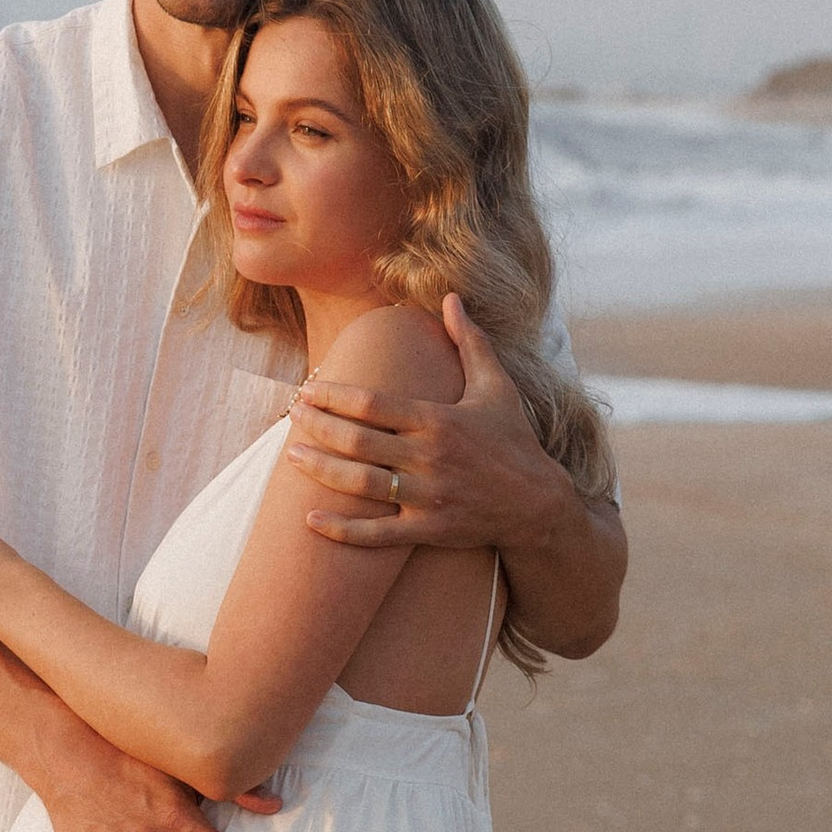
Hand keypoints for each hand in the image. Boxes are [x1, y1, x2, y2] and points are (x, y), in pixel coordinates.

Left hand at [287, 292, 571, 554]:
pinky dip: (342, 530)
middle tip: (292, 415)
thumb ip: (470, 341)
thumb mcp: (497, 387)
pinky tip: (310, 520)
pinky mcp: (429, 530)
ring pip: (361, 484)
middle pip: (359, 441)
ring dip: (321, 470)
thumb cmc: (514, 440)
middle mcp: (430, 457)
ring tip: (292, 455)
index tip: (308, 389)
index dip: (335, 396)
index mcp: (439, 419)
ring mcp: (429, 496)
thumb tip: (451, 296)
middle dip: (319, 427)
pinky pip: (377, 535)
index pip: (374, 403)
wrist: (539, 505)